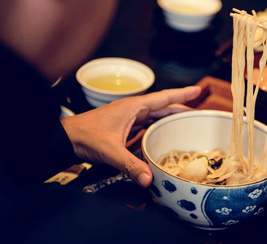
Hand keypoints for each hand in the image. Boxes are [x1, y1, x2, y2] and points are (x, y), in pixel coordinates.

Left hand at [61, 86, 200, 186]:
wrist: (64, 138)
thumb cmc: (85, 137)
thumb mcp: (110, 151)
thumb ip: (130, 165)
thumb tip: (148, 180)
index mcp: (133, 107)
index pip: (163, 98)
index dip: (182, 94)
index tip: (198, 90)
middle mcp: (133, 109)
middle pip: (162, 107)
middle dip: (180, 108)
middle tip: (198, 114)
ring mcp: (128, 117)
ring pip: (154, 115)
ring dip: (169, 118)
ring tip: (185, 123)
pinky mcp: (123, 125)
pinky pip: (146, 123)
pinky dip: (157, 127)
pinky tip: (162, 134)